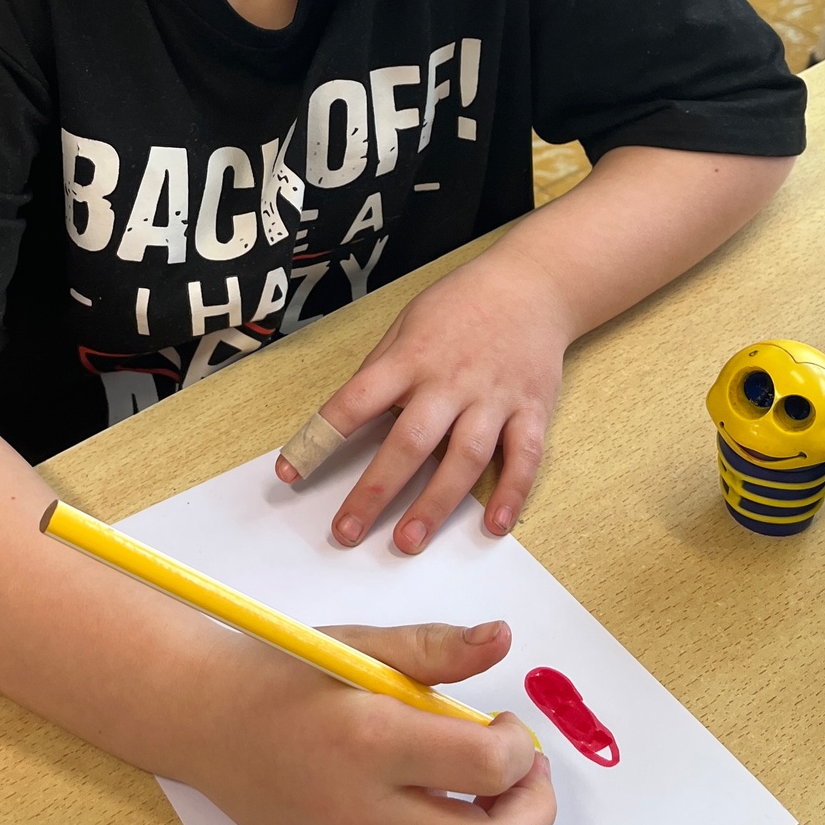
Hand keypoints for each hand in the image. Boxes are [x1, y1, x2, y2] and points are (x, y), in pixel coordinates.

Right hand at [192, 618, 553, 824]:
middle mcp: (364, 809)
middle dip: (535, 815)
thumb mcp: (358, 647)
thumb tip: (502, 638)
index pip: (487, 768)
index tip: (509, 722)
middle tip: (529, 773)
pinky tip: (436, 800)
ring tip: (493, 789)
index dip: (521, 747)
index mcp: (371, 739)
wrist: (203, 721)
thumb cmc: (282, 673)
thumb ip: (435, 649)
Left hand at [278, 247, 573, 549]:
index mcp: (411, 358)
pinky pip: (523, 457)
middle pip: (409, 442)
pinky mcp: (532, 409)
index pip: (356, 400)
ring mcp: (493, 398)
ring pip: (464, 458)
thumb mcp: (407, 323)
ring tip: (407, 540)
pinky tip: (494, 526)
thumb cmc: (461, 305)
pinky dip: (512, 493)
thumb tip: (349, 414)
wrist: (533, 284)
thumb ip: (382, 369)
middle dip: (375, 491)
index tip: (292, 472)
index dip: (320, 437)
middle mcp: (450, 381)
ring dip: (435, 503)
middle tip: (347, 531)